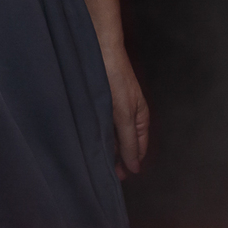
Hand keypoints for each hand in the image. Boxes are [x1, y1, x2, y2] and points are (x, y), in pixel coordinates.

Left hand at [104, 49, 150, 177]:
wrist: (100, 50)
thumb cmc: (116, 79)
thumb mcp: (124, 114)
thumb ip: (129, 141)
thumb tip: (135, 168)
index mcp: (140, 119)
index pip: (138, 150)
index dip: (128, 164)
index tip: (115, 178)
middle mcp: (129, 116)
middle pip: (125, 144)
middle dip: (116, 158)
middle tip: (101, 172)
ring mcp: (115, 109)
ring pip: (112, 135)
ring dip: (105, 146)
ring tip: (93, 159)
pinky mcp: (102, 103)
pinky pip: (102, 124)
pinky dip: (97, 133)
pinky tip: (87, 139)